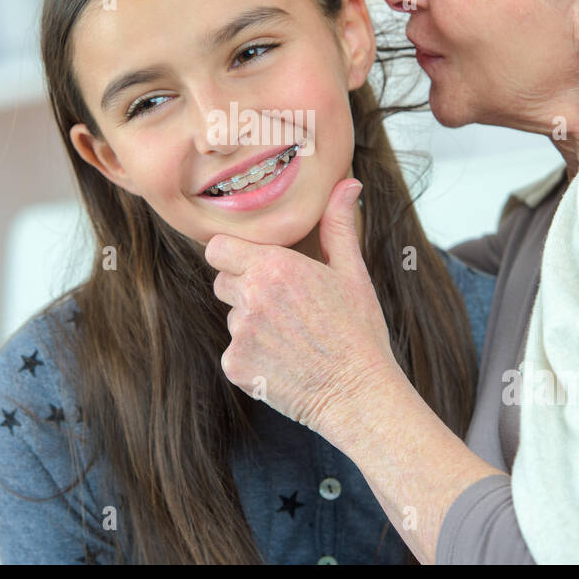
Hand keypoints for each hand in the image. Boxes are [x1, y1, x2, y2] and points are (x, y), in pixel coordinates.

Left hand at [204, 178, 400, 437]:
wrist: (360, 394)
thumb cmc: (360, 332)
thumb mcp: (352, 273)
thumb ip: (338, 226)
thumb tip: (348, 183)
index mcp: (275, 267)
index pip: (218, 248)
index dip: (234, 255)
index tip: (255, 265)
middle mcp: (251, 296)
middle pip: (223, 281)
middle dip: (245, 288)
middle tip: (286, 306)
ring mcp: (240, 334)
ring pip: (232, 318)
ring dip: (252, 324)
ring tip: (293, 338)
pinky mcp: (236, 366)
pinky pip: (234, 353)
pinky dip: (253, 357)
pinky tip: (285, 363)